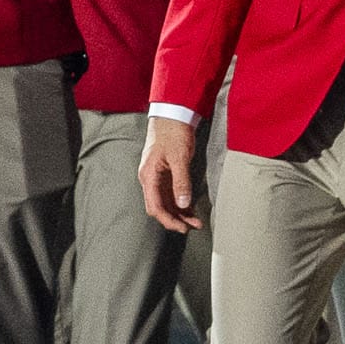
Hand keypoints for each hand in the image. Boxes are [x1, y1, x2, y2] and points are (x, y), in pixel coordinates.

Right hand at [139, 117, 209, 235]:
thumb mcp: (179, 157)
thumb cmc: (173, 133)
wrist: (173, 115)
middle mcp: (150, 179)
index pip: (155, 206)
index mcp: (149, 176)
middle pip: (160, 207)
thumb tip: (183, 204)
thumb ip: (181, 182)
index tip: (183, 228)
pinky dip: (181, 203)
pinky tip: (191, 209)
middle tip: (192, 228)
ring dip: (179, 213)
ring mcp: (158, 177)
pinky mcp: (166, 174)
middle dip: (175, 220)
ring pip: (166, 202)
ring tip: (196, 222)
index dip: (168, 220)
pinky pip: (171, 194)